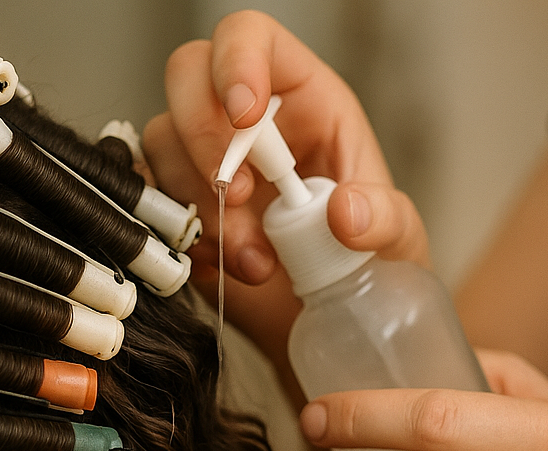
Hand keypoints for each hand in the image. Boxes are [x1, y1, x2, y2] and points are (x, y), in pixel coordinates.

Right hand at [142, 10, 428, 363]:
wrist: (329, 315)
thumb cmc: (364, 260)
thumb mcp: (398, 237)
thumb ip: (384, 219)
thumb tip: (346, 212)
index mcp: (302, 96)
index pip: (250, 38)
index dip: (237, 63)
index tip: (245, 116)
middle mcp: (244, 118)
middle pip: (187, 75)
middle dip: (203, 137)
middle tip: (237, 198)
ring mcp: (203, 160)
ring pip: (164, 145)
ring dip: (202, 208)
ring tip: (255, 262)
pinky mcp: (178, 206)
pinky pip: (149, 201)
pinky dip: (180, 238)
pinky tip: (221, 267)